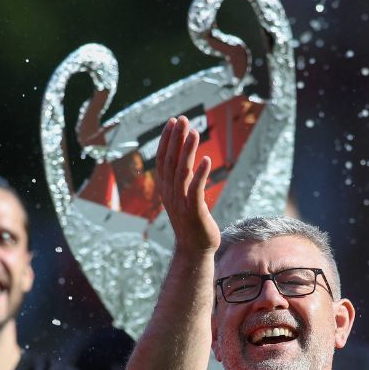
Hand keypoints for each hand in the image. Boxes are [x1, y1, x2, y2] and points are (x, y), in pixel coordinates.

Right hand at [155, 116, 216, 252]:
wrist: (195, 250)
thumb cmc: (192, 223)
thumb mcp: (183, 198)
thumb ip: (183, 180)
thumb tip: (188, 161)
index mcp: (166, 189)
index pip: (162, 160)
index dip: (166, 140)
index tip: (172, 122)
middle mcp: (170, 194)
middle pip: (170, 161)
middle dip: (176, 139)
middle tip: (182, 119)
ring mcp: (181, 203)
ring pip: (182, 172)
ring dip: (187, 151)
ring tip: (194, 132)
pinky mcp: (194, 211)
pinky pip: (196, 189)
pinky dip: (200, 174)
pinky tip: (206, 159)